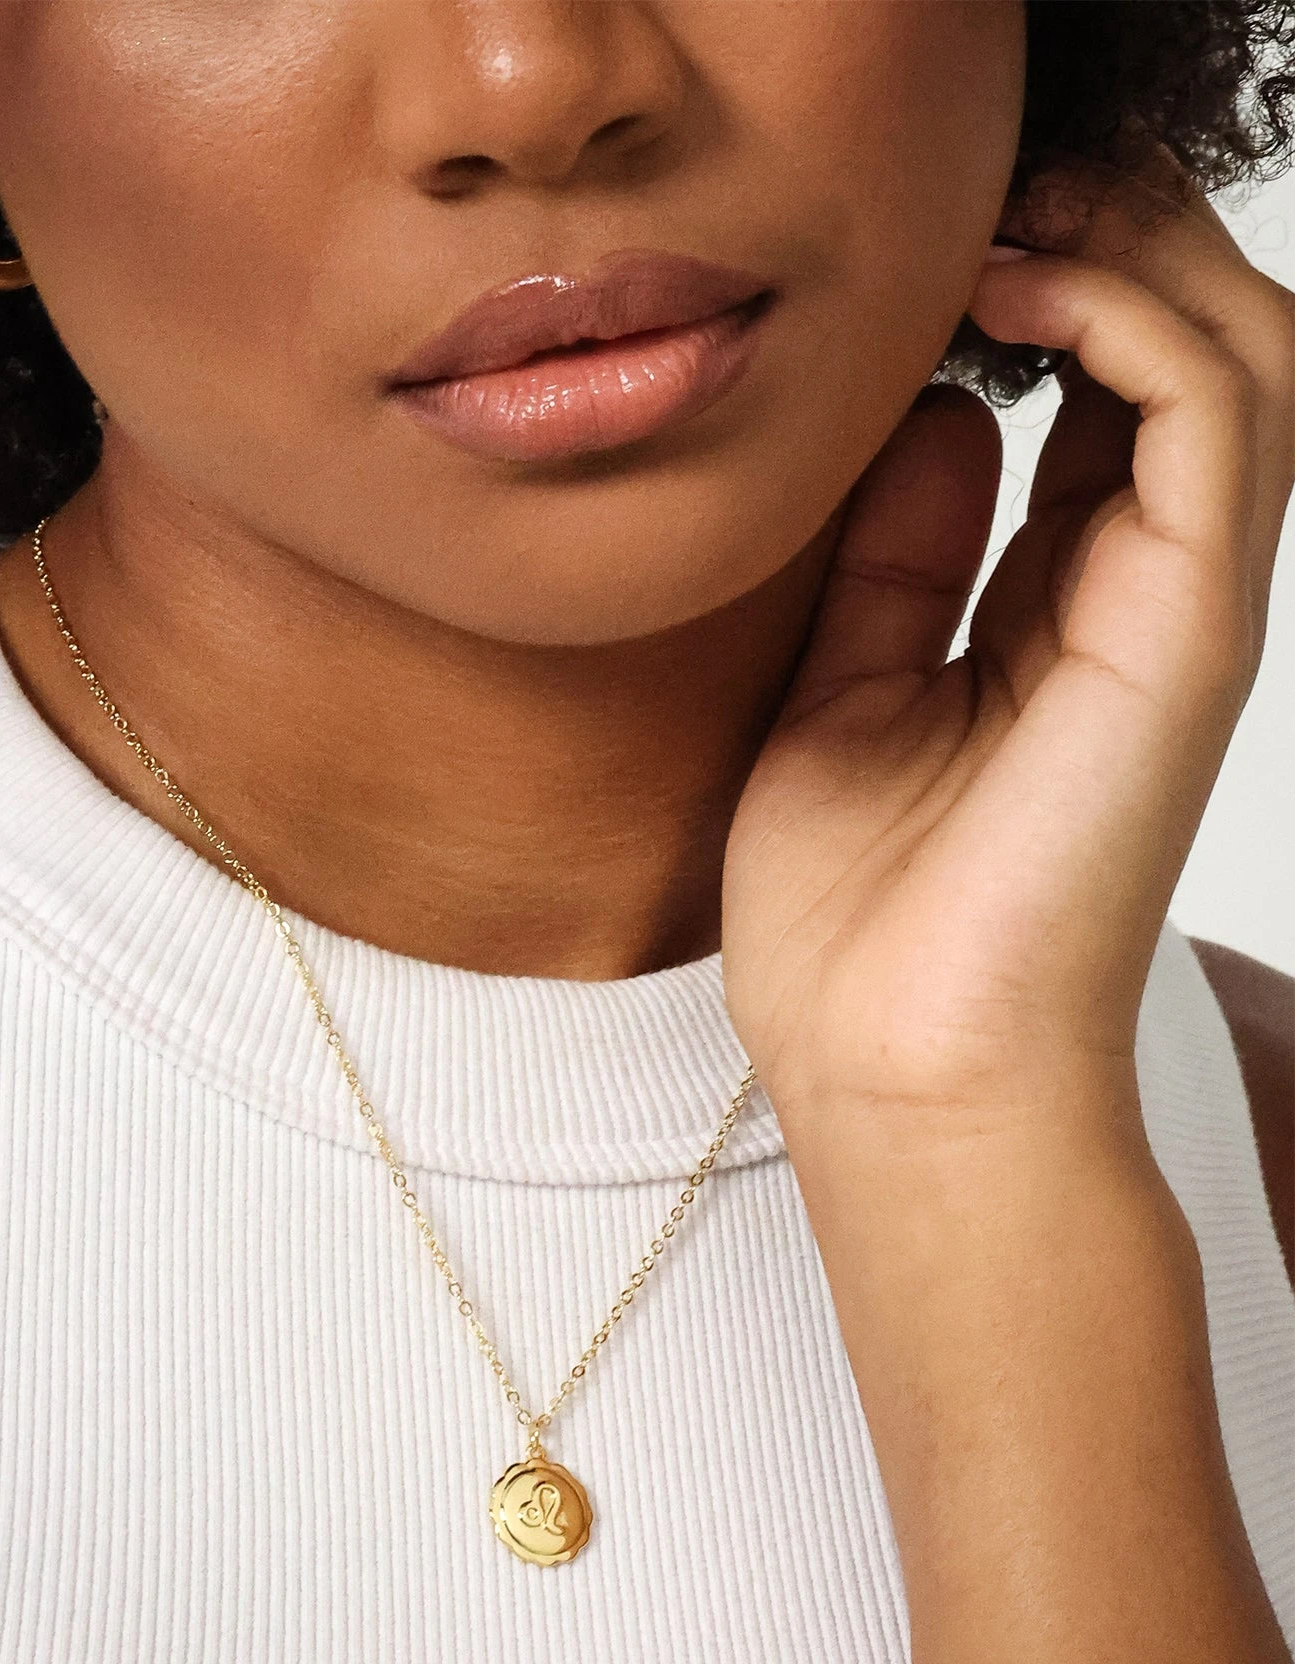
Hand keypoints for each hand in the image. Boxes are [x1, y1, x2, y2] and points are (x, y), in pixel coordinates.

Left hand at [721, 141, 1294, 1154]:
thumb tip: (920, 412)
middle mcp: (1136, 597)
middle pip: (1183, 356)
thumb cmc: (857, 917)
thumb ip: (894, 555)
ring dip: (1139, 247)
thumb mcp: (840, 691)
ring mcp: (1176, 610)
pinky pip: (1215, 416)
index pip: (1095, 401)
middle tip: (996, 182)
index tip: (931, 236)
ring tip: (1018, 206)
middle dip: (1108, 238)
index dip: (1034, 289)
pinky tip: (1022, 289)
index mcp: (1055, 612)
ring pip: (1235, 355)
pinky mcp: (1188, 629)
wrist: (891, 1068)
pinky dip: (1136, 315)